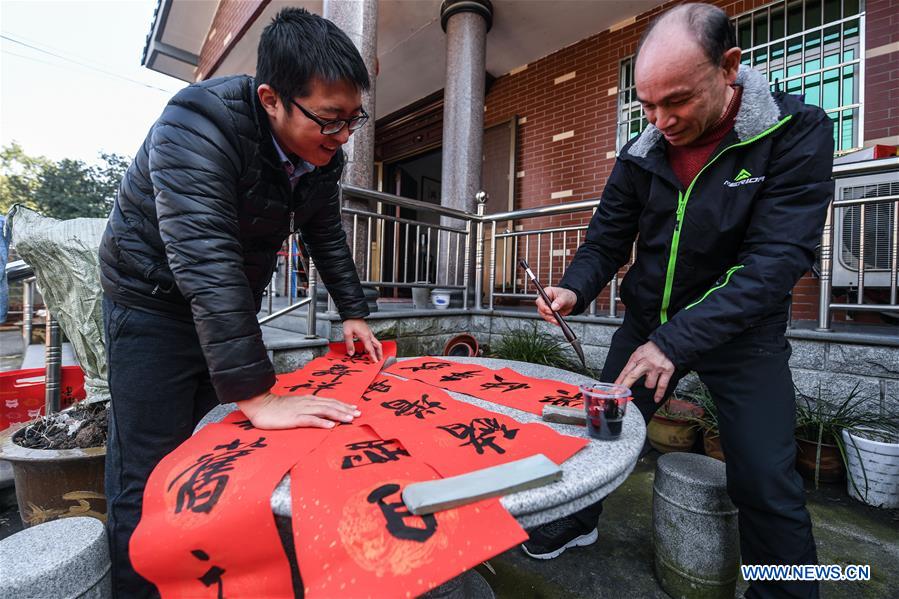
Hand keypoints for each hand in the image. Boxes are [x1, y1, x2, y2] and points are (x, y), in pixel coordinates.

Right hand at [239, 392, 360, 429]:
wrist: (261, 405)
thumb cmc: (277, 408)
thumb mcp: (295, 406)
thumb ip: (307, 408)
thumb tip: (320, 414)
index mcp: (308, 400)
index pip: (329, 401)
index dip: (343, 405)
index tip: (354, 409)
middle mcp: (308, 403)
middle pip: (331, 405)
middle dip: (345, 410)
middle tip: (358, 414)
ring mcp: (302, 410)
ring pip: (324, 411)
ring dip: (338, 415)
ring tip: (350, 419)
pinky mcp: (295, 418)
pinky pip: (310, 420)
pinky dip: (322, 423)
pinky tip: (331, 426)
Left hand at [343, 318, 382, 360]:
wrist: (353, 313)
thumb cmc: (350, 322)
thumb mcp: (347, 334)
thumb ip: (349, 344)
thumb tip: (351, 353)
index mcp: (365, 337)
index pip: (370, 349)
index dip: (373, 356)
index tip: (375, 361)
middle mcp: (369, 335)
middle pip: (377, 346)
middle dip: (379, 353)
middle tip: (380, 359)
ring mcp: (369, 333)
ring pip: (376, 343)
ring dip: (377, 349)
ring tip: (376, 355)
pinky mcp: (367, 331)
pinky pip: (373, 340)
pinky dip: (373, 345)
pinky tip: (369, 347)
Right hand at [535, 286, 576, 324]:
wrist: (572, 302)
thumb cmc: (568, 295)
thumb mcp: (565, 296)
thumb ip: (560, 301)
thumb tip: (554, 307)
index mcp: (547, 292)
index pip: (540, 300)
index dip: (543, 307)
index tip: (551, 310)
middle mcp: (545, 300)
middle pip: (540, 309)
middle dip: (547, 314)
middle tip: (555, 316)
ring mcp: (546, 307)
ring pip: (543, 315)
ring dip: (550, 319)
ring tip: (557, 320)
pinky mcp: (549, 313)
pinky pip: (548, 318)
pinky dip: (553, 321)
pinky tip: (558, 321)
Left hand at [615, 341, 674, 403]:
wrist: (667, 343)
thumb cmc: (652, 348)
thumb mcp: (639, 352)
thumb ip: (632, 364)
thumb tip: (624, 377)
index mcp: (637, 358)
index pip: (625, 371)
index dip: (619, 381)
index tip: (614, 389)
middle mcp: (645, 363)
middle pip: (632, 377)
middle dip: (624, 386)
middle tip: (618, 393)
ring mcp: (656, 368)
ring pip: (649, 384)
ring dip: (649, 384)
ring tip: (651, 377)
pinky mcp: (666, 371)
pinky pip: (662, 385)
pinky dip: (659, 394)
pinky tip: (656, 399)